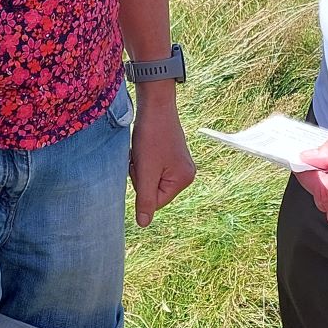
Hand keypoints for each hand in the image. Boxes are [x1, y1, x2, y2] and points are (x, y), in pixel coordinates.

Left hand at [130, 88, 195, 226]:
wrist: (155, 104)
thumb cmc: (151, 136)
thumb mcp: (145, 170)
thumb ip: (144, 199)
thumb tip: (143, 224)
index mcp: (184, 180)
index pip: (155, 201)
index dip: (141, 186)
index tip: (141, 166)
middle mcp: (187, 174)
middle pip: (154, 191)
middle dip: (141, 176)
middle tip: (140, 156)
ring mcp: (180, 164)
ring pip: (151, 179)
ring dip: (141, 168)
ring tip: (142, 150)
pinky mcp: (172, 156)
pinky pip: (153, 168)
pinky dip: (144, 160)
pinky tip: (144, 147)